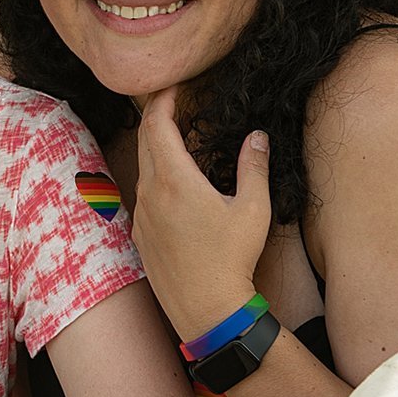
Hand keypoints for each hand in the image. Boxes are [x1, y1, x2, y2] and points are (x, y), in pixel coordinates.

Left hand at [133, 89, 272, 339]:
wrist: (207, 309)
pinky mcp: (140, 236)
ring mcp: (141, 216)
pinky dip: (155, 177)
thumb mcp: (254, 209)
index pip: (157, 125)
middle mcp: (150, 194)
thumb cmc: (232, 259)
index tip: (174, 87)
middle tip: (174, 104)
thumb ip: (253, 167)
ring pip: (142, 169)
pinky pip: (143, 195)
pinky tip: (175, 185)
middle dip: (157, 117)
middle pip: (144, 141)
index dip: (163, 100)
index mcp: (175, 180)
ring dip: (156, 149)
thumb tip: (257, 137)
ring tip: (178, 141)